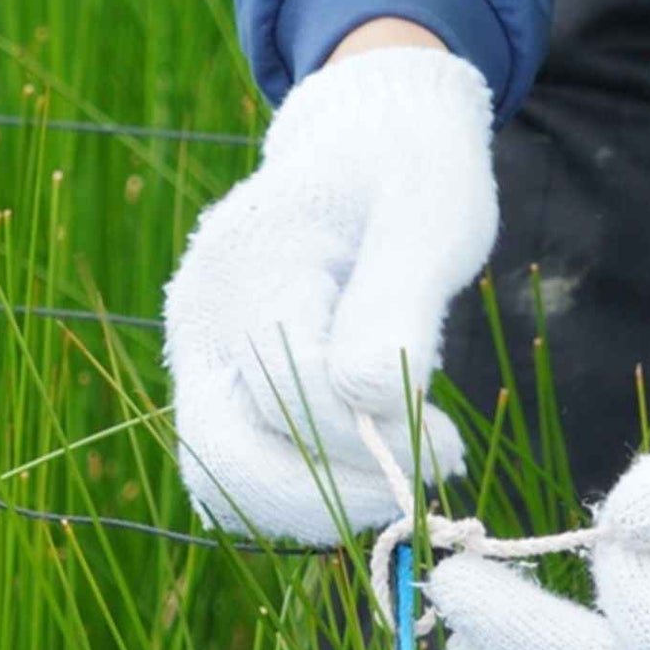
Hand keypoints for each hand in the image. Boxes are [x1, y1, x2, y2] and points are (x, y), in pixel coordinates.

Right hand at [164, 46, 495, 542]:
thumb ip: (400, 304)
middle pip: (227, 461)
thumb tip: (368, 397)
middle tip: (414, 491)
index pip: (295, 392)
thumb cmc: (411, 175)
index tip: (453, 445)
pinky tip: (370, 463)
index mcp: (248, 263)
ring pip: (226, 481)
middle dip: (331, 496)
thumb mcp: (431, 217)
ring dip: (318, 502)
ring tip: (397, 473)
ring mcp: (197, 356)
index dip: (376, 440)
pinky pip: (242, 468)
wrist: (366, 148)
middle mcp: (199, 317)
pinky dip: (306, 488)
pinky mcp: (216, 387)